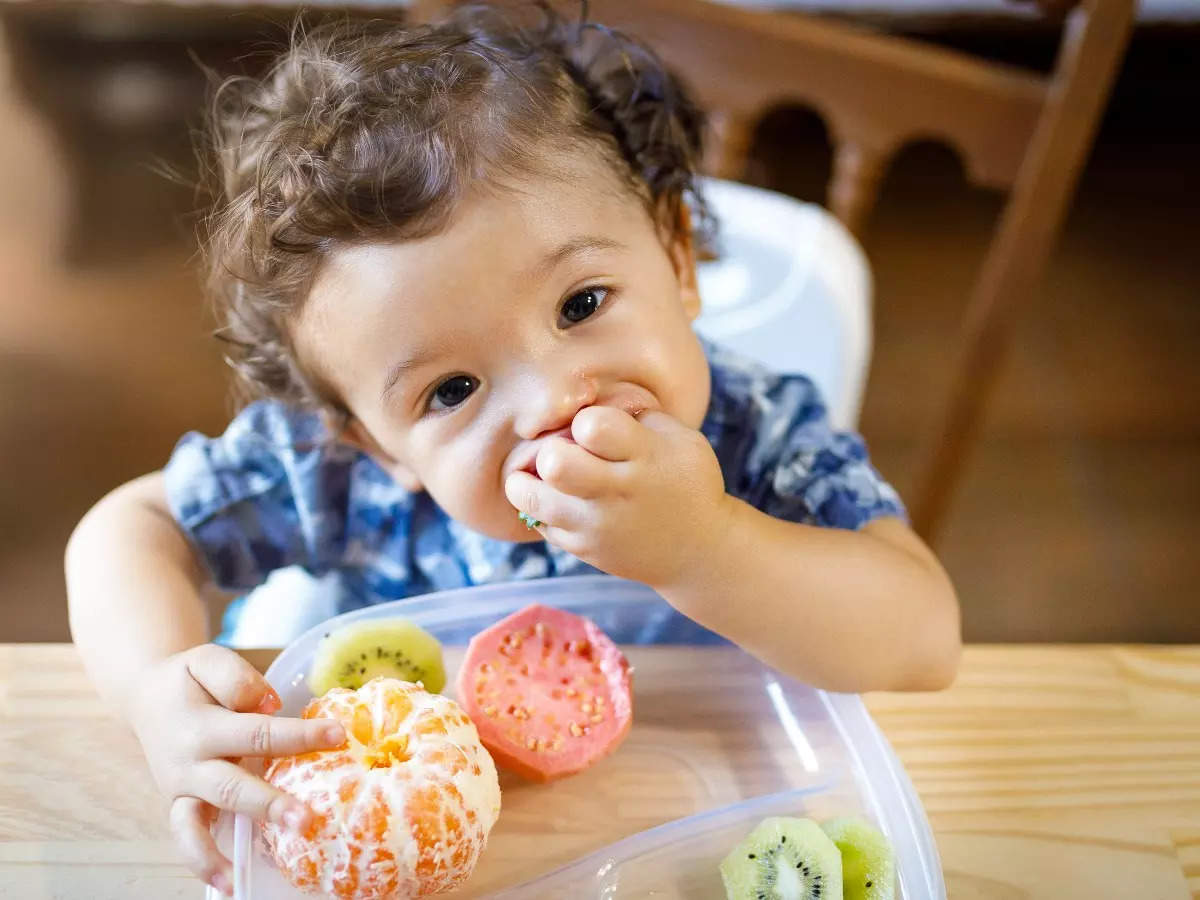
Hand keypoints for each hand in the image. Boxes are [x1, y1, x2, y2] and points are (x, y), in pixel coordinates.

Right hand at [128, 644, 345, 894]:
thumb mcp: (207, 661)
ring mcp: (182, 789)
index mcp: (201, 724)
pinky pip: (187, 838)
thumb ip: (238, 679)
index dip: (298, 736)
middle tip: (309, 818)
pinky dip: (204, 862)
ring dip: (233, 843)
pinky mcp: (180, 805)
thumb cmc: (191, 681)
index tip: (338, 737)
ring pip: (203, 820)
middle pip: (233, 785)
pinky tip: (229, 884)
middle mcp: (189, 762)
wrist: (147, 698)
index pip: (258, 731)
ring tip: (260, 863)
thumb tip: (269, 705)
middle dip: (270, 803)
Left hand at [505, 406, 733, 589]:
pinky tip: (560, 499)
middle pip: (555, 463)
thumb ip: (635, 413)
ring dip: (529, 480)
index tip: (594, 431)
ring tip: (543, 475)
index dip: (585, 420)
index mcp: (646, 456)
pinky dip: (541, 508)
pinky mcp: (585, 549)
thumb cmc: (685, 480)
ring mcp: (599, 525)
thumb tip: (586, 392)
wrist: (700, 549)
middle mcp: (619, 492)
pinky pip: (539, 523)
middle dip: (550, 450)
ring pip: (532, 497)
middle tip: (561, 454)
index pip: (592, 425)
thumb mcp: (679, 437)